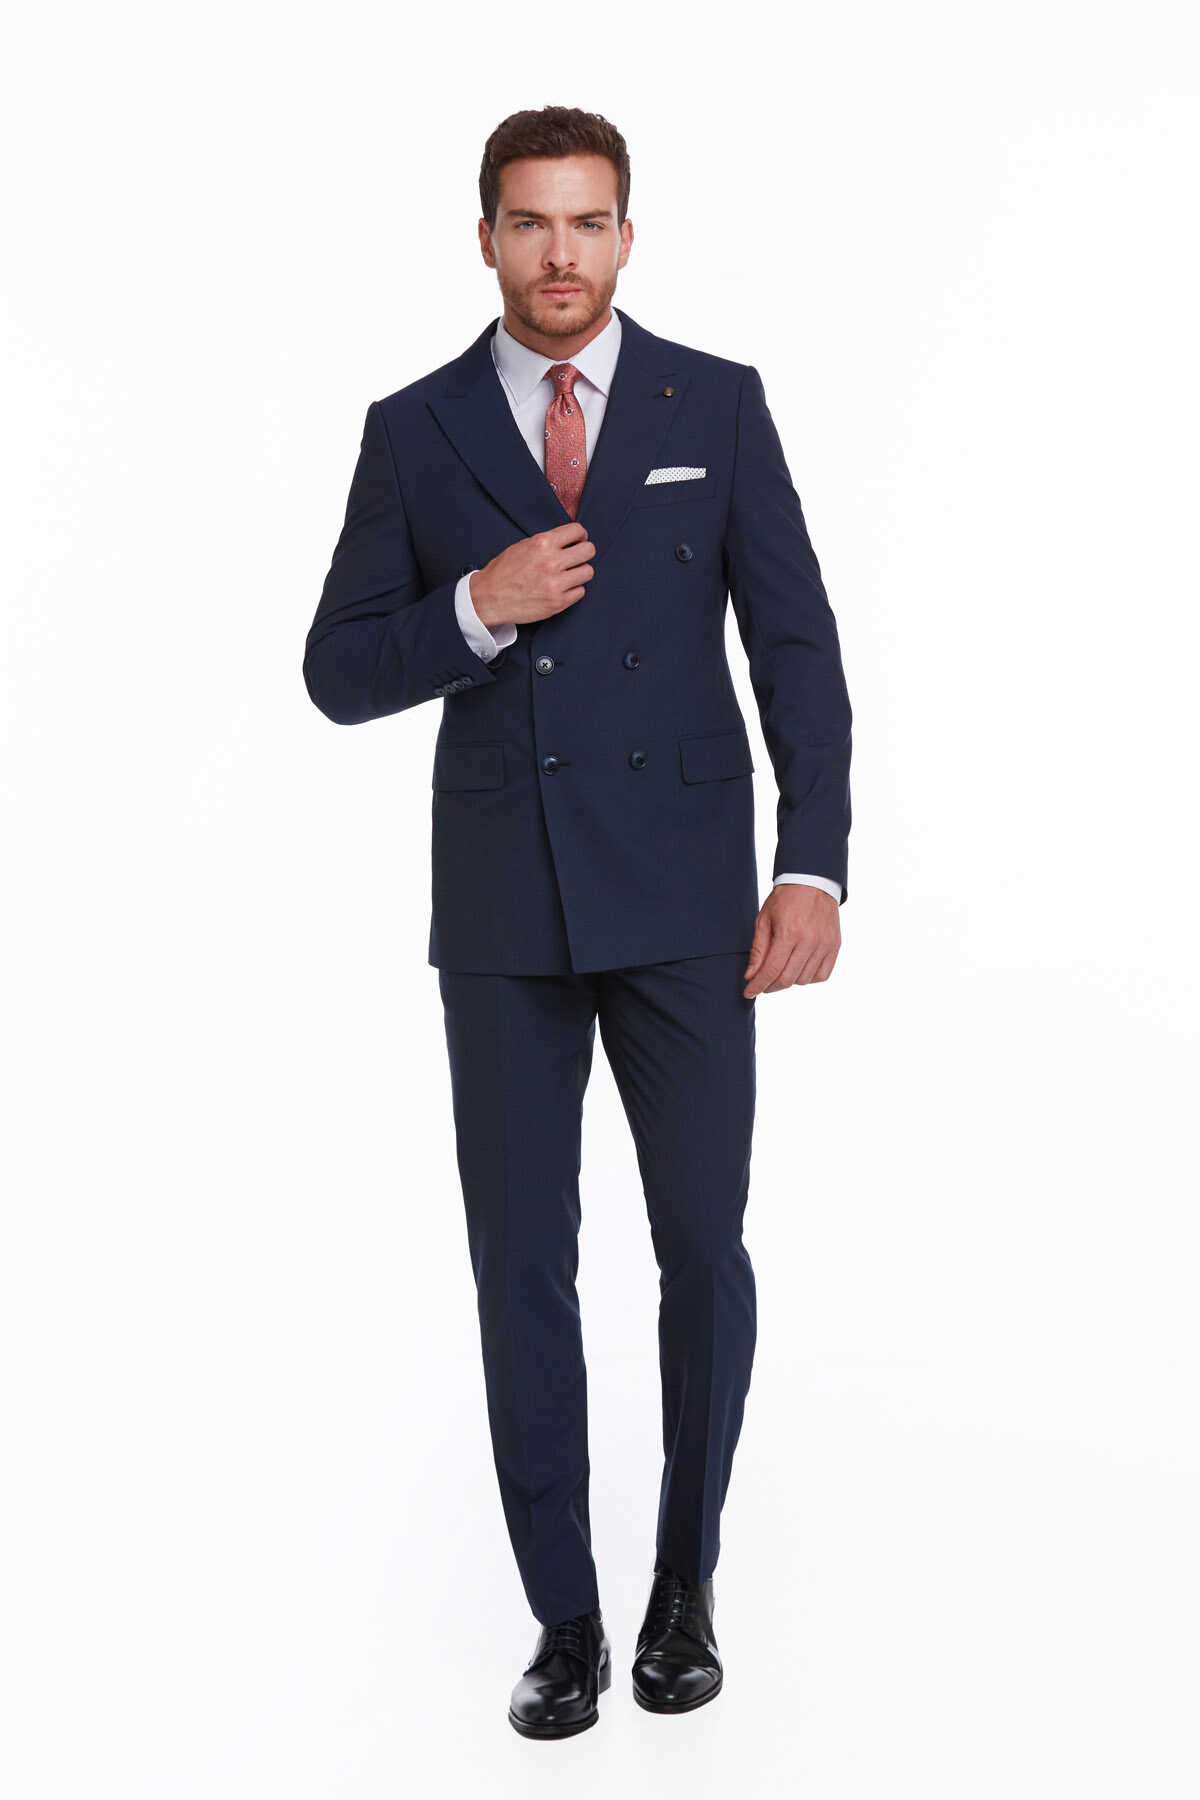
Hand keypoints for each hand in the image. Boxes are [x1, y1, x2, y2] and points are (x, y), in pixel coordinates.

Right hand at [471, 521, 594, 627]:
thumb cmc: (503, 571)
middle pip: (589, 550)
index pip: (578, 530)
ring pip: (588, 571)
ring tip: (569, 574)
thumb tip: (569, 539)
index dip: (580, 535)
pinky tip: (562, 588)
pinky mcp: (557, 602)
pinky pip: (580, 591)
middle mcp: (551, 562)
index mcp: (542, 543)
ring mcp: (555, 584)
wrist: (489, 598)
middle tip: (576, 558)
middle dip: (584, 552)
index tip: (577, 541)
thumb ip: (546, 542)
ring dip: (580, 572)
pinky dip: (573, 590)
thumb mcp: (522, 546)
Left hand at [743, 885, 840, 996]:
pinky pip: (822, 975)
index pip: (771, 970)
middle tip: (762, 984)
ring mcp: (824, 945)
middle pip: (787, 979)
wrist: (812, 882)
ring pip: (804, 980)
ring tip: (781, 970)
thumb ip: (758, 950)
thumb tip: (751, 975)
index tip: (749, 992)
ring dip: (789, 981)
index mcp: (789, 933)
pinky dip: (808, 978)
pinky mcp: (834, 946)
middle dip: (770, 987)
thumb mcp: (764, 919)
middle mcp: (809, 941)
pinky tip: (799, 969)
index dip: (758, 985)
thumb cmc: (785, 899)